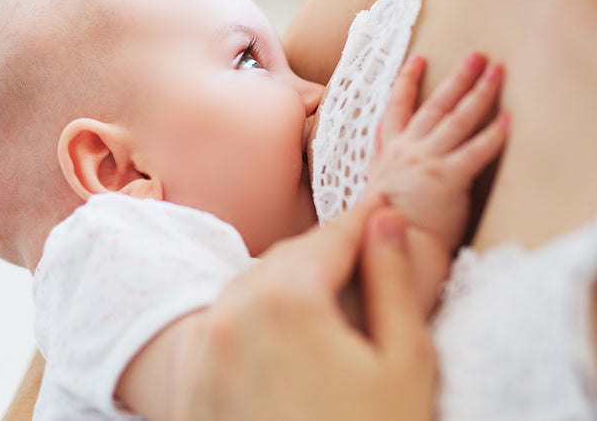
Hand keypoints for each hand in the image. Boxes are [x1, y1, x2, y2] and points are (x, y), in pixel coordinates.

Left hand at [176, 200, 434, 420]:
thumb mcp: (405, 363)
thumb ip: (392, 281)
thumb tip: (386, 220)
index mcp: (285, 299)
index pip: (331, 238)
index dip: (364, 222)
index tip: (383, 209)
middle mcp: (230, 314)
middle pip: (286, 260)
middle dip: (325, 252)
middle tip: (362, 247)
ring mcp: (203, 352)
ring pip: (249, 290)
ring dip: (288, 283)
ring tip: (329, 293)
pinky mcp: (191, 388)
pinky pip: (224, 329)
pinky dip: (256, 320)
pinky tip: (289, 338)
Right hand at [368, 53, 507, 251]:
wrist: (386, 248)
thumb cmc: (383, 225)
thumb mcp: (373, 186)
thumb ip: (380, 160)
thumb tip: (380, 138)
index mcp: (390, 153)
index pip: (397, 108)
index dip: (407, 82)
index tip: (418, 59)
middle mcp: (408, 150)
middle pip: (436, 105)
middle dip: (458, 78)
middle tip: (478, 55)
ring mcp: (427, 162)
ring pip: (457, 119)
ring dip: (479, 92)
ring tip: (497, 71)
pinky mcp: (447, 178)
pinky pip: (475, 151)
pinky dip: (492, 134)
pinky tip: (508, 119)